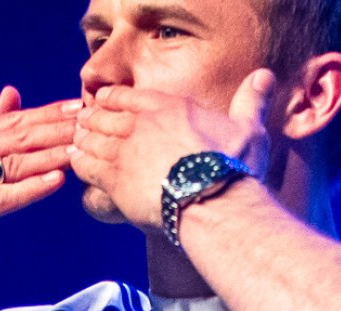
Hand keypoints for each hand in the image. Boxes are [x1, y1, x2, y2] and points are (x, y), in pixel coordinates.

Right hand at [0, 87, 80, 272]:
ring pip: (13, 163)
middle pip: (18, 135)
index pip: (13, 120)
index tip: (83, 106)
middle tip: (95, 120)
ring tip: (85, 148)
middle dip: (59, 128)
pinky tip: (54, 182)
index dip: (50, 113)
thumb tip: (12, 95)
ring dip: (52, 154)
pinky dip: (29, 189)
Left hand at [69, 69, 275, 230]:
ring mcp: (125, 150)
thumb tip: (264, 76)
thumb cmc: (233, 169)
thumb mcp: (249, 128)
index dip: (112, 98)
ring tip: (77, 142)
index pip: (128, 95)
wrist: (214, 203)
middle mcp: (142, 123)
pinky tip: (76, 164)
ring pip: (92, 139)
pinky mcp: (114, 178)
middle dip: (92, 119)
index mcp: (169, 107)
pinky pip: (86, 165)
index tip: (104, 102)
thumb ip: (250, 101)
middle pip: (104, 115)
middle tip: (83, 122)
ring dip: (82, 140)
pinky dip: (79, 163)